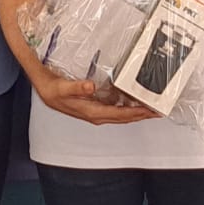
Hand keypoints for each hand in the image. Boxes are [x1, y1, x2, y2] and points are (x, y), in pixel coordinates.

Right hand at [34, 74, 157, 124]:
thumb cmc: (53, 89)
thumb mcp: (63, 87)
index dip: (137, 113)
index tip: (151, 111)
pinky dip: (127, 107)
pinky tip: (133, 101)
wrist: (45, 90)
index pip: (120, 115)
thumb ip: (77, 87)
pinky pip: (116, 109)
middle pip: (125, 117)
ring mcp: (96, 112)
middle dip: (142, 115)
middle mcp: (96, 114)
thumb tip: (91, 87)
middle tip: (158, 111)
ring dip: (136, 112)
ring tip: (150, 107)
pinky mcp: (95, 107)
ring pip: (121, 114)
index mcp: (92, 112)